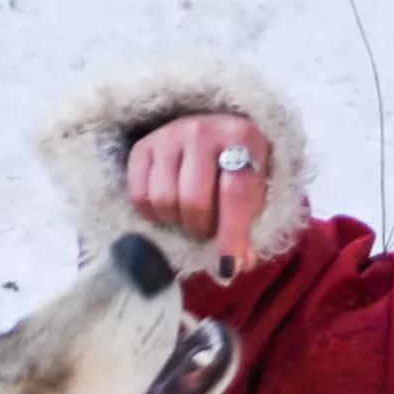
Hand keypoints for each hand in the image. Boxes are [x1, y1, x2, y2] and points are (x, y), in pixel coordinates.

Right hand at [125, 113, 273, 279]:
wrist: (212, 127)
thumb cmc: (237, 166)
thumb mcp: (254, 190)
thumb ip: (248, 227)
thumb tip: (238, 265)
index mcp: (242, 137)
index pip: (235, 194)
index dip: (231, 235)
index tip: (228, 266)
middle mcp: (203, 131)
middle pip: (193, 201)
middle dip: (200, 227)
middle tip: (207, 228)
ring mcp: (169, 135)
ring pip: (163, 199)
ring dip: (176, 220)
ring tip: (188, 215)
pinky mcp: (143, 146)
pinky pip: (139, 196)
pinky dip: (153, 213)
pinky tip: (168, 208)